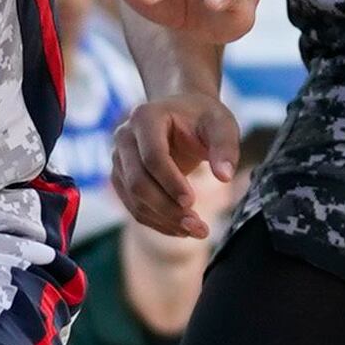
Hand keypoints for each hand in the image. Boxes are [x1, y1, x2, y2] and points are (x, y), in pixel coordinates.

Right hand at [107, 91, 243, 238]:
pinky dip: (157, 222)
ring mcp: (119, 158)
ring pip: (134, 199)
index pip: (152, 157)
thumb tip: (224, 176)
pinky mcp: (121, 177)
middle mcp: (125, 137)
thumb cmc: (202, 118)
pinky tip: (182, 229)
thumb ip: (225, 146)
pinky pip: (134, 206)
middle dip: (167, 208)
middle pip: (138, 182)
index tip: (193, 202)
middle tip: (199, 227)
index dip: (171, 183)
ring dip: (164, 220)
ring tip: (197, 230)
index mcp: (145, 117)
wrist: (183, 114)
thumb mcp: (221, 124)